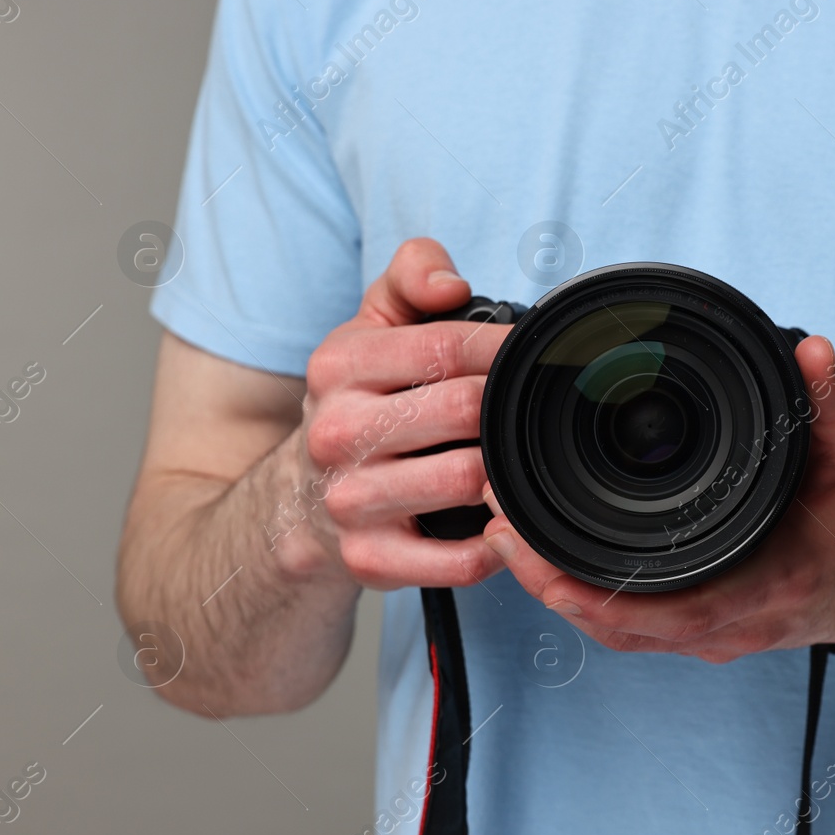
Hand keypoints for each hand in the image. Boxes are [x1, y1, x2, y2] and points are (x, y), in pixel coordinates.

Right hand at [292, 238, 507, 589]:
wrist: (295, 502)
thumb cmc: (356, 405)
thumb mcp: (370, 327)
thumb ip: (410, 275)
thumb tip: (449, 284)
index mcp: (340, 367)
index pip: (446, 347)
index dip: (505, 350)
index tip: (538, 355)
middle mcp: (337, 433)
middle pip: (466, 411)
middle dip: (508, 410)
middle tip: (531, 412)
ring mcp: (350, 501)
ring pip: (467, 480)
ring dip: (506, 473)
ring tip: (519, 462)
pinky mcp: (370, 559)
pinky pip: (461, 558)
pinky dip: (497, 543)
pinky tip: (502, 522)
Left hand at [481, 336, 834, 661]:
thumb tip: (814, 355)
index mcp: (764, 585)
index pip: (669, 605)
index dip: (594, 590)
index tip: (533, 548)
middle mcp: (729, 622)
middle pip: (621, 621)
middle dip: (550, 580)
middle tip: (494, 526)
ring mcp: (708, 630)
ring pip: (616, 626)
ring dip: (555, 589)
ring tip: (501, 536)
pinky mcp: (693, 622)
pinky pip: (626, 620)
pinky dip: (580, 594)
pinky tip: (541, 560)